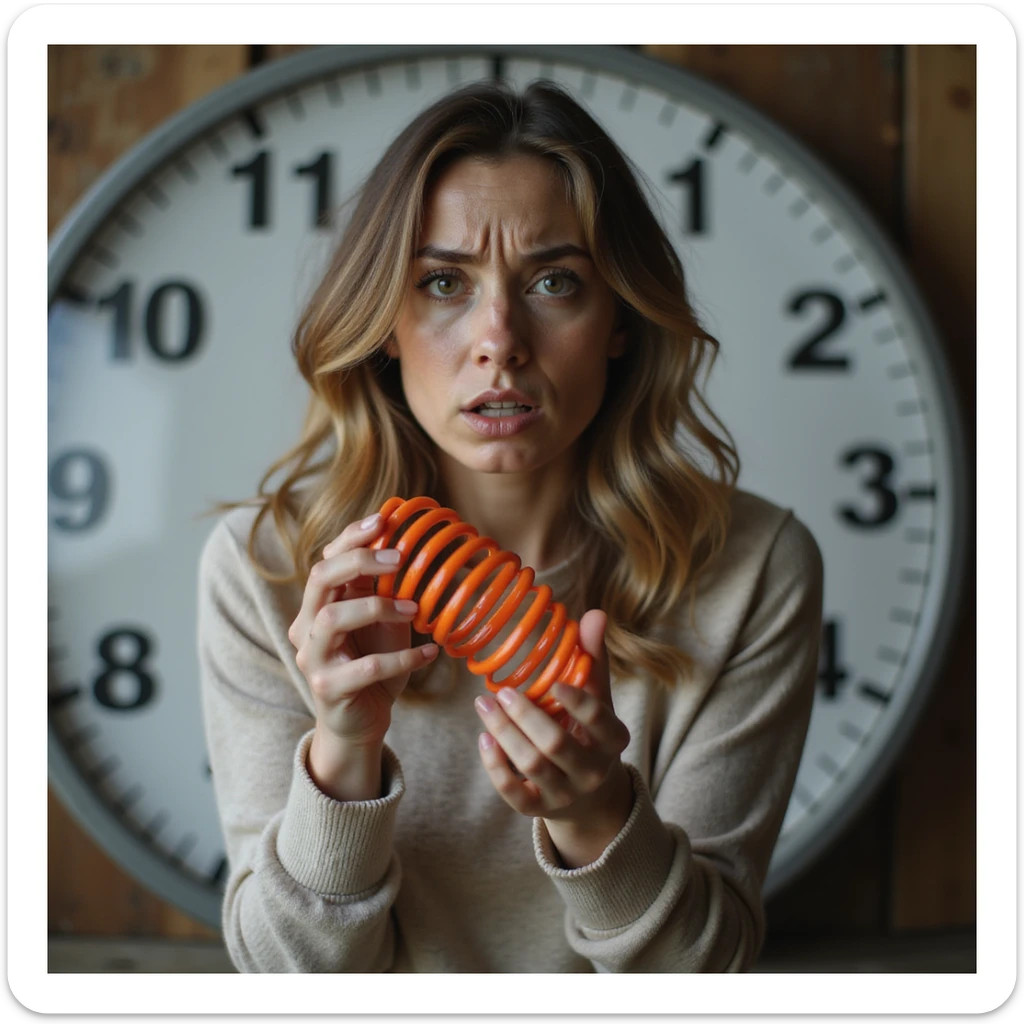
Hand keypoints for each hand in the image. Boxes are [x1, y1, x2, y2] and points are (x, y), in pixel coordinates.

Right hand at [288, 513, 438, 746]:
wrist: (361, 720)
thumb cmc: (373, 663)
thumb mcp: (381, 620)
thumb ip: (383, 587)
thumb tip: (408, 541)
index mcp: (318, 604)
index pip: (326, 559)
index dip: (351, 537)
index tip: (384, 519)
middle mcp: (306, 626)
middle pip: (318, 579)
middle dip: (358, 561)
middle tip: (398, 558)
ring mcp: (312, 658)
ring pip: (332, 619)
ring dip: (377, 607)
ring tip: (414, 610)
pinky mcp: (327, 689)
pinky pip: (365, 667)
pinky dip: (403, 658)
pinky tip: (430, 653)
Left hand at [475, 610, 632, 865]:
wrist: (589, 796)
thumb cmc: (589, 732)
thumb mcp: (598, 697)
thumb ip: (593, 657)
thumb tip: (594, 613)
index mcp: (613, 740)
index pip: (601, 722)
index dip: (578, 703)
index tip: (553, 683)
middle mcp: (593, 771)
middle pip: (557, 745)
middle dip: (526, 717)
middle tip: (502, 691)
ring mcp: (566, 794)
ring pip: (532, 766)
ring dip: (504, 734)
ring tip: (483, 705)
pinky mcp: (539, 809)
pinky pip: (514, 793)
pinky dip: (496, 766)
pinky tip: (484, 738)